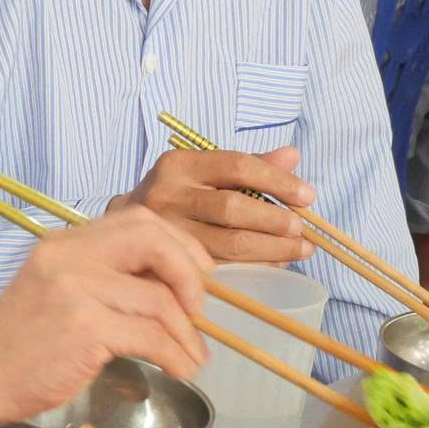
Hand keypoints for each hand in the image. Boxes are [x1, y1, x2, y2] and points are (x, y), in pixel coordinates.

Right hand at [0, 205, 212, 422]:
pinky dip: (175, 355)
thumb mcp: (58, 291)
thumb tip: (171, 289)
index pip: (139, 219)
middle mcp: (70, 255)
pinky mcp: (83, 328)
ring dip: (187, 333)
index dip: (180, 244)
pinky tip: (179, 369)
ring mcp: (76, 289)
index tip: (197, 277)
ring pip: (160, 298)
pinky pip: (151, 336)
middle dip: (191, 275)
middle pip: (155, 240)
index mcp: (67, 242)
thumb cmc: (19, 343)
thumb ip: (102, 278)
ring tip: (192, 357)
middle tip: (199, 312)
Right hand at [119, 146, 318, 263]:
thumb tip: (292, 157)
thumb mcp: (203, 171)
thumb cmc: (175, 196)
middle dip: (275, 222)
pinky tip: (274, 265)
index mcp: (178, 165)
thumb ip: (248, 164)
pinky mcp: (168, 265)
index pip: (237, 166)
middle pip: (232, 208)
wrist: (121, 227)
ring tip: (299, 250)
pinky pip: (221, 269)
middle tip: (303, 231)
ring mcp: (165, 234)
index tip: (308, 197)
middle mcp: (167, 196)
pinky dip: (254, 267)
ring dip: (271, 250)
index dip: (277, 181)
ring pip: (227, 245)